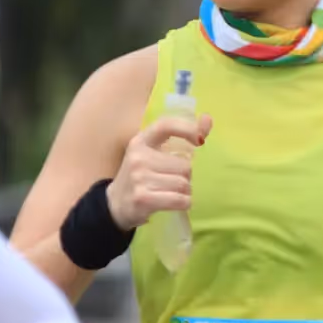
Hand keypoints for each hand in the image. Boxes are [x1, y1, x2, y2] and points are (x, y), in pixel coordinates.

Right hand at [107, 113, 212, 230]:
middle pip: (184, 166)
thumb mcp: (153, 153)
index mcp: (141, 142)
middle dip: (186, 176)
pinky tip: (177, 203)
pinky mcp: (143, 198)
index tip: (199, 140)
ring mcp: (139, 178)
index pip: (166, 125)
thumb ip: (180, 138)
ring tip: (172, 192)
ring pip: (183, 184)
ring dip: (185, 192)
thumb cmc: (141, 176)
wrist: (115, 204)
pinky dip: (184, 203)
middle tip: (173, 181)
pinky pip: (179, 200)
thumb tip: (208, 119)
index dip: (187, 129)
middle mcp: (138, 157)